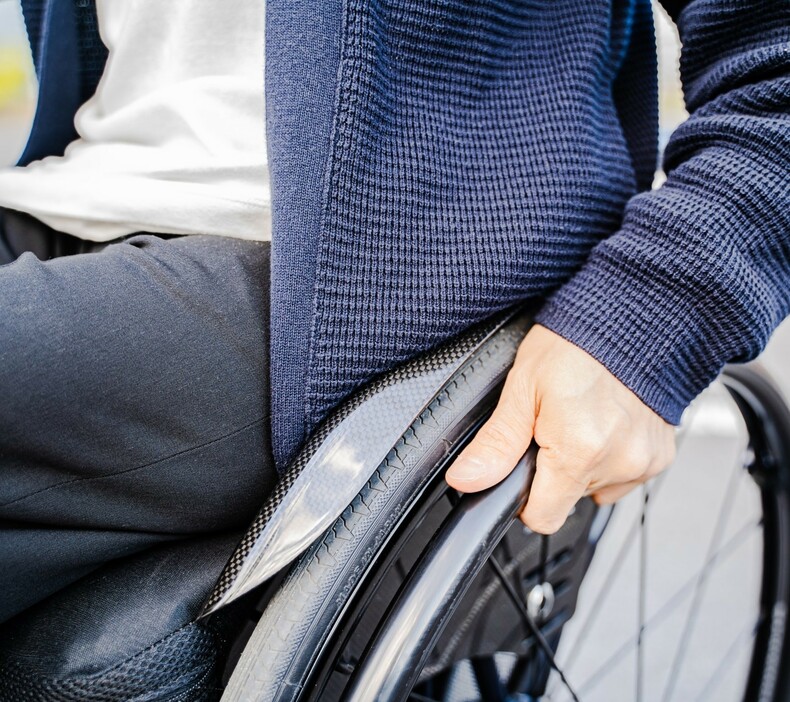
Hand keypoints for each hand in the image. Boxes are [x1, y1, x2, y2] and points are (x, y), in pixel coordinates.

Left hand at [445, 324, 675, 532]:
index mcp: (578, 452)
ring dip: (584, 465)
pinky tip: (606, 422)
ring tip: (582, 419)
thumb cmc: (574, 345)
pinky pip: (625, 474)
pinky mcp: (660, 455)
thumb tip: (466, 479)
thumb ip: (496, 444)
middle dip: (554, 472)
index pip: (544, 518)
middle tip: (553, 426)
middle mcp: (617, 463)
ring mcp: (643, 461)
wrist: (629, 317)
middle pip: (569, 500)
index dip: (525, 499)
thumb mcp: (522, 388)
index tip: (524, 468)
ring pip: (597, 488)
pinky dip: (611, 456)